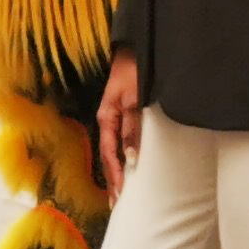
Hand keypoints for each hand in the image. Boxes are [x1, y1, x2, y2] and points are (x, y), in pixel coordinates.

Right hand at [96, 51, 141, 197]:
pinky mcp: (128, 113)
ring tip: (122, 192)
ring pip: (116, 149)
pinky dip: (126, 156)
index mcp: (107, 116)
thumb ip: (132, 127)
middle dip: (113, 179)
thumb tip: (130, 156)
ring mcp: (118, 117)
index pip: (108, 152)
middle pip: (109, 155)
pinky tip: (130, 166)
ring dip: (119, 170)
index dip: (114, 173)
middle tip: (118, 203)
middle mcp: (110, 119)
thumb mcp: (134, 98)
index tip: (120, 192)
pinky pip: (124, 140)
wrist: (141, 45)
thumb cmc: (136, 68)